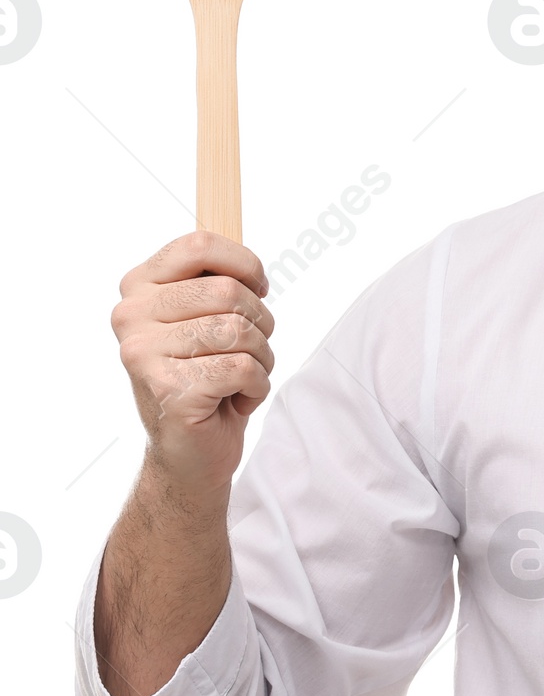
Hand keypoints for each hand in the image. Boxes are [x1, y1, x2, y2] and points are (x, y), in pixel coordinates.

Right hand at [111, 231, 274, 495]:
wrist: (189, 450)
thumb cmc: (207, 375)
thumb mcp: (208, 317)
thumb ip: (217, 281)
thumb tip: (248, 263)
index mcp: (139, 286)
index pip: (199, 244)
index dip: (245, 263)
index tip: (258, 287)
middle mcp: (131, 316)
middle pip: (228, 291)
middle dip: (260, 322)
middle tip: (250, 349)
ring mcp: (144, 353)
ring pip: (239, 331)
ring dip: (260, 358)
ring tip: (241, 377)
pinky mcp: (168, 388)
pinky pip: (243, 369)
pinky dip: (256, 387)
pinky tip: (234, 399)